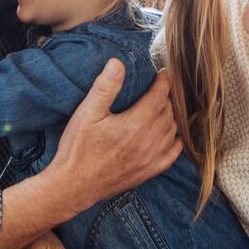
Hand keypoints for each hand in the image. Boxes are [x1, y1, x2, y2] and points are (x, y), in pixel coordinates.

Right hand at [49, 60, 179, 211]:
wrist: (73, 186)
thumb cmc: (78, 148)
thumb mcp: (87, 112)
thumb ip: (105, 87)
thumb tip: (117, 63)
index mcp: (135, 124)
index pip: (159, 97)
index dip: (164, 83)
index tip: (164, 73)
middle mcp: (148, 142)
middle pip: (167, 113)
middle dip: (167, 98)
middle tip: (161, 88)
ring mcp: (150, 159)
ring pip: (171, 132)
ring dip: (171, 117)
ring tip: (165, 107)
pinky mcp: (147, 172)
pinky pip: (171, 155)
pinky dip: (175, 142)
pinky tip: (172, 136)